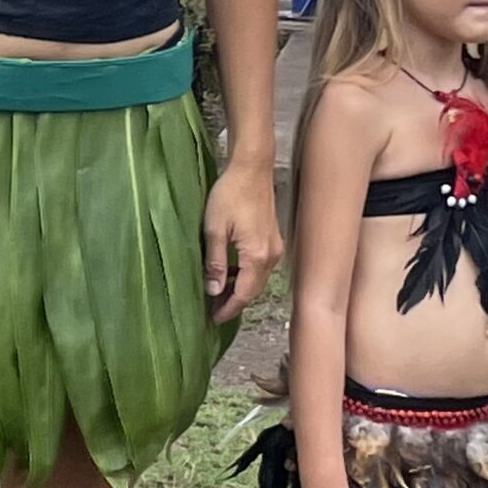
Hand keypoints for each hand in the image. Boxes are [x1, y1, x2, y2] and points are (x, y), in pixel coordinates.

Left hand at [203, 157, 281, 324]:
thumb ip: (215, 263)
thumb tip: (214, 291)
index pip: (244, 294)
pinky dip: (245, 274)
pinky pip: (260, 266)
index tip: (212, 319)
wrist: (251, 167)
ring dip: (239, 288)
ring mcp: (275, 247)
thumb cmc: (230, 193)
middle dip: (233, 302)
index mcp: (257, 256)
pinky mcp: (272, 238)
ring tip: (217, 293)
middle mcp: (272, 255)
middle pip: (253, 290)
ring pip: (257, 279)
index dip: (228, 309)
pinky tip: (230, 272)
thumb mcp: (214, 230)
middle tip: (212, 310)